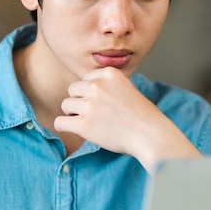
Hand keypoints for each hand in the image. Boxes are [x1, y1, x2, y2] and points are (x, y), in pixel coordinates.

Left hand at [55, 67, 201, 172]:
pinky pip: (60, 122)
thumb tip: (82, 87)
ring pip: (65, 104)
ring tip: (89, 122)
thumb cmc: (141, 115)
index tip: (103, 104)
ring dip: (73, 114)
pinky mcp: (84, 124)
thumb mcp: (125, 87)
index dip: (91, 92)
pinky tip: (74, 129)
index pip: (86, 79)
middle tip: (95, 114)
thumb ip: (106, 84)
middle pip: (73, 89)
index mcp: (108, 73)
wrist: (151, 135)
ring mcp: (90, 105)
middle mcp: (97, 86)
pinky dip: (64, 126)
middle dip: (80, 101)